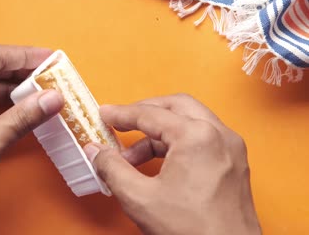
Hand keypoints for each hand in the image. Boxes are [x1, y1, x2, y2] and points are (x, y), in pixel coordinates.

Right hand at [84, 94, 260, 234]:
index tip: (105, 114)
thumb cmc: (193, 231)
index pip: (150, 114)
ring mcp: (230, 147)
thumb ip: (112, 168)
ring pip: (189, 121)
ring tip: (132, 158)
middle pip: (174, 106)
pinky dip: (176, 144)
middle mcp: (219, 134)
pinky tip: (157, 164)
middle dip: (144, 112)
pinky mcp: (233, 162)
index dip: (122, 114)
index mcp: (196, 136)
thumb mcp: (139, 198)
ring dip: (158, 133)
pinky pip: (201, 138)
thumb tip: (96, 151)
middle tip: (121, 122)